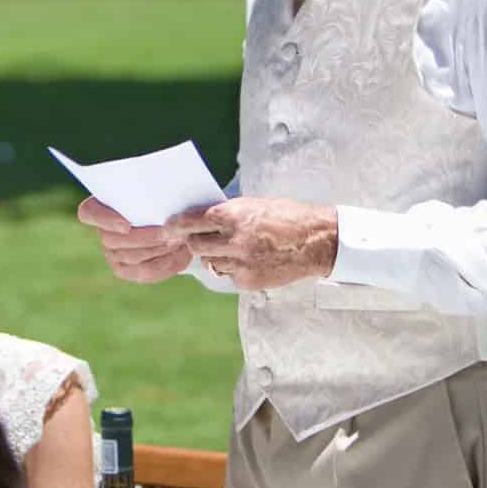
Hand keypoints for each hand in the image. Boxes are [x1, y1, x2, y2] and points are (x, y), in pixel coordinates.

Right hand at [77, 197, 191, 283]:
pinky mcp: (125, 270)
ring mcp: (111, 254)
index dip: (105, 220)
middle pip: (113, 240)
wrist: (171, 222)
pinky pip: (144, 272)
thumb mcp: (157, 190)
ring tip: (178, 239)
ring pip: (132, 257)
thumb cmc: (160, 199)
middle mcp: (102, 232)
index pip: (89, 213)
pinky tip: (178, 252)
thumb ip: (153, 189)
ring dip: (158, 249)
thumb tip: (163, 195)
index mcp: (99, 206)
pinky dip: (164, 263)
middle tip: (170, 231)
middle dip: (145, 237)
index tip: (126, 225)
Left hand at [168, 197, 337, 291]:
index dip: (178, 225)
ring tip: (232, 250)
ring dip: (215, 257)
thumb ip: (228, 214)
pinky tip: (249, 261)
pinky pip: (229, 276)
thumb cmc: (287, 217)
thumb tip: (202, 219)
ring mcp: (241, 262)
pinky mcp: (249, 281)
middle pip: (196, 246)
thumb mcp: (255, 205)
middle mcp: (234, 239)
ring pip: (211, 263)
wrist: (317, 241)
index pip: (192, 221)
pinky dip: (233, 269)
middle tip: (199, 240)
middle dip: (196, 242)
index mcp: (234, 215)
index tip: (169, 228)